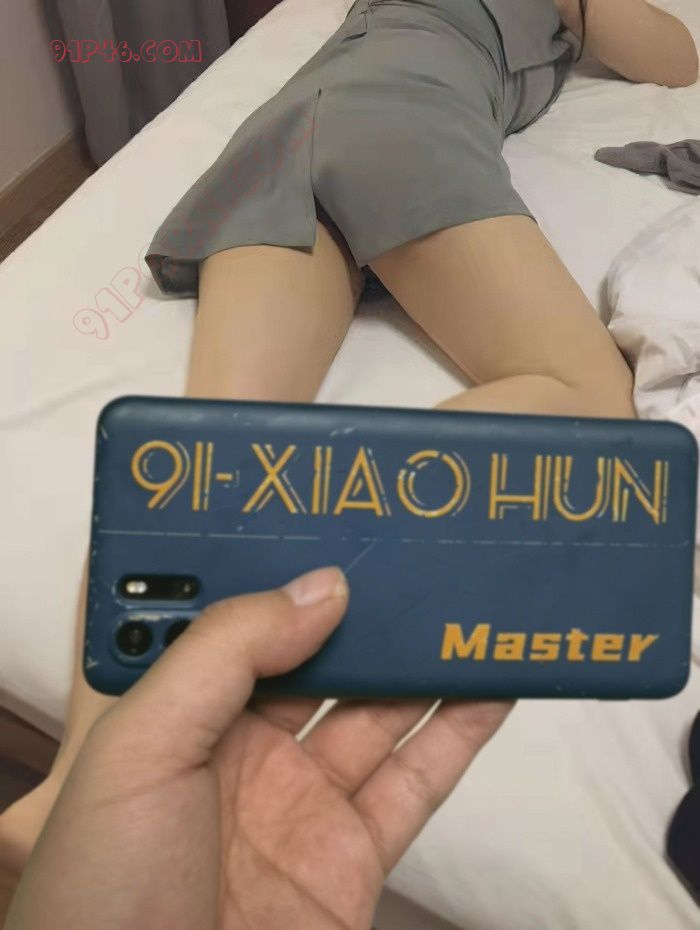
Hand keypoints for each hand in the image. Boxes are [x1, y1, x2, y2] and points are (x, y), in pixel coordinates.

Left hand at [5, 566, 511, 929]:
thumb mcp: (142, 746)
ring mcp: (305, 804)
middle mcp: (248, 751)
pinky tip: (491, 682)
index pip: (248, 626)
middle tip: (423, 554)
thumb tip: (323, 587)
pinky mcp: (355, 857)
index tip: (344, 526)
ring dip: (427, 661)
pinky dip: (461, 731)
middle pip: (326, 663)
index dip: (293, 577)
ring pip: (381, 714)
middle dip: (372, 612)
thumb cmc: (106, 889)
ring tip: (471, 601)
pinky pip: (418, 782)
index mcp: (186, 714)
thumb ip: (226, 653)